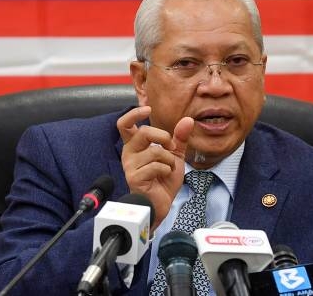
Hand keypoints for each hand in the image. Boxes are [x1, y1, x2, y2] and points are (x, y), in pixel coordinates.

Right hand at [117, 106, 193, 227]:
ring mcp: (130, 166)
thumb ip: (179, 138)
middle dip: (163, 137)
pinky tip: (163, 177)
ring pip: (154, 151)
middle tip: (171, 147)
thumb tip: (188, 120)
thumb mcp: (175, 155)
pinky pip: (156, 166)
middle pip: (143, 132)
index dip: (134, 114)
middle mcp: (129, 153)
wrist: (161, 204)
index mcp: (135, 145)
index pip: (124, 124)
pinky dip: (167, 170)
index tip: (148, 109)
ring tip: (168, 169)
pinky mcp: (134, 178)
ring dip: (169, 160)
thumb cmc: (163, 180)